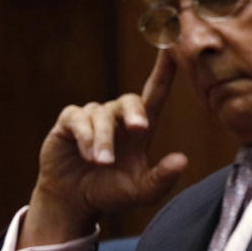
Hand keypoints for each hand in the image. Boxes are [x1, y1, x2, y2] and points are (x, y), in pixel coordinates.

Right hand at [19, 51, 187, 246]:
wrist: (74, 202)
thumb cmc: (111, 192)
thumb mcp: (140, 192)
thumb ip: (161, 179)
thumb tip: (182, 160)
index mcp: (140, 128)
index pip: (155, 92)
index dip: (164, 70)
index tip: (172, 48)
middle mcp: (118, 117)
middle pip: (129, 100)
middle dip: (134, 113)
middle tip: (138, 129)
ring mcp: (93, 117)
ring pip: (101, 116)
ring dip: (103, 140)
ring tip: (101, 162)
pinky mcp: (69, 123)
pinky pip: (78, 119)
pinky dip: (85, 137)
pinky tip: (87, 154)